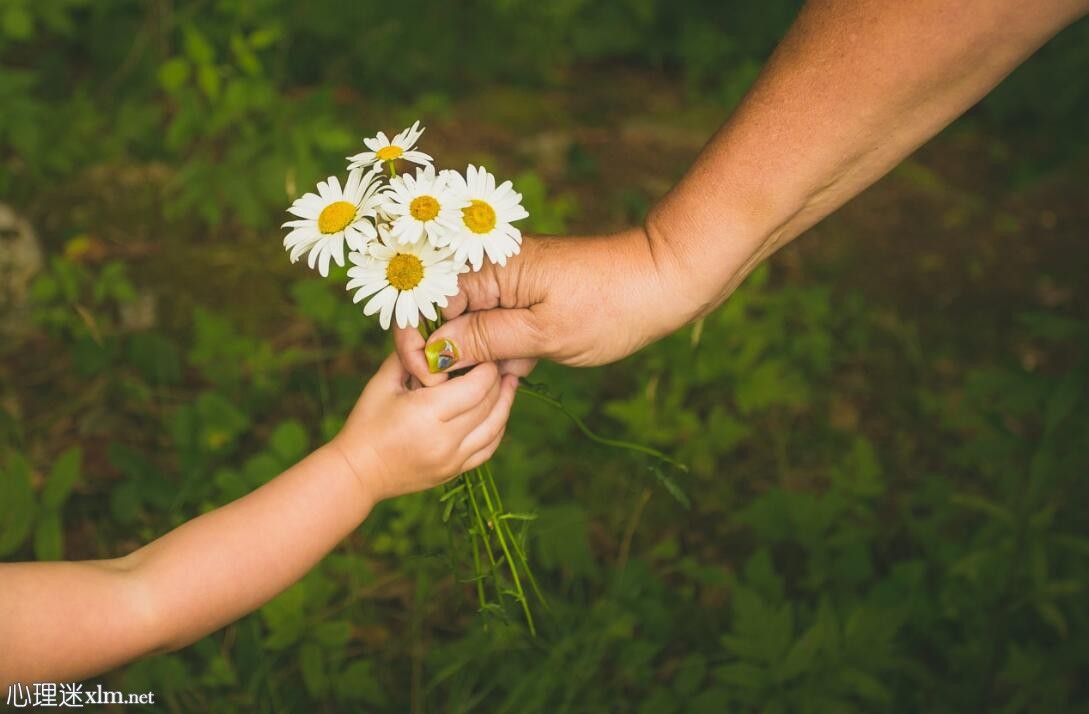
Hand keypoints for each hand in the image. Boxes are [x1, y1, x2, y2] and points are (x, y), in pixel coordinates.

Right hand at [330, 353, 517, 500]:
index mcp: (427, 413)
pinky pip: (488, 448)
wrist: (358, 472)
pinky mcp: (454, 472)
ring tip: (510, 383)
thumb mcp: (382, 382)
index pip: (476, 386)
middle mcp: (445, 439)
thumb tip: (435, 337)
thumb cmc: (366, 423)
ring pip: (495, 427)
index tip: (487, 353)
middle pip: (488, 404)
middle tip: (500, 362)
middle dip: (498, 381)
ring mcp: (452, 460)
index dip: (487, 368)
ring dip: (505, 403)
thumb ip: (410, 357)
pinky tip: (499, 411)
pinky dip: (497, 427)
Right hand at [394, 227, 698, 385]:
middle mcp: (495, 266)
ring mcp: (514, 280)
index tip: (433, 380)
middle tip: (481, 380)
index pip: (431, 303)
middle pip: (449, 313)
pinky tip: (526, 366)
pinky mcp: (532, 294)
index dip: (427, 342)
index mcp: (490, 266)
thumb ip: (484, 341)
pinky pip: (502, 323)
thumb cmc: (610, 305)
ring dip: (485, 354)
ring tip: (515, 369)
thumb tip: (433, 351)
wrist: (666, 282)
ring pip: (476, 323)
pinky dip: (508, 348)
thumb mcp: (543, 334)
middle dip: (456, 351)